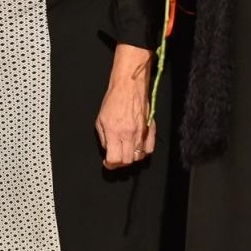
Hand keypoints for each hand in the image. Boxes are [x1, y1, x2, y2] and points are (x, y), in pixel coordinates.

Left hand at [95, 44, 154, 168]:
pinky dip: (144, 152)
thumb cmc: (113, 100)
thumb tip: (108, 149)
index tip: (108, 163)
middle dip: (120, 163)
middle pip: (128, 161)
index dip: (110, 165)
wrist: (129, 86)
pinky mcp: (150, 128)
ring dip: (132, 158)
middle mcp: (129, 134)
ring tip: (126, 152)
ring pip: (139, 157)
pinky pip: (150, 148)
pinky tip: (138, 148)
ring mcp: (141, 132)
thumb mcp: (100, 119)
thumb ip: (104, 138)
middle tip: (117, 158)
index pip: (114, 159)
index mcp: (114, 132)